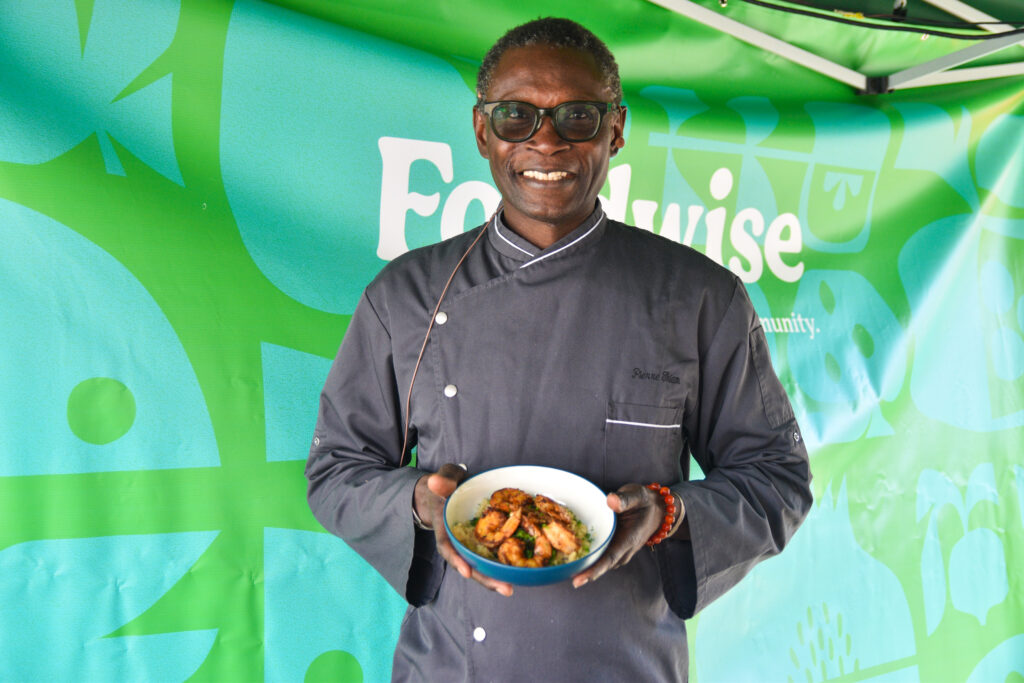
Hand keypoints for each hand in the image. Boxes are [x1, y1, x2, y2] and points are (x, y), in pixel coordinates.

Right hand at [413, 463, 514, 596]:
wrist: (448, 490)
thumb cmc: (447, 483)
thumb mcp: (445, 477)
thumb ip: (443, 479)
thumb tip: (435, 482)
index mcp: (444, 526)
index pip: (447, 545)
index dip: (456, 560)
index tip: (467, 571)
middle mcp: (456, 540)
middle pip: (467, 563)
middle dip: (484, 578)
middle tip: (505, 589)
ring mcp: (469, 544)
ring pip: (479, 565)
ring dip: (494, 578)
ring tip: (510, 589)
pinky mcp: (482, 542)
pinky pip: (489, 556)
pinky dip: (500, 566)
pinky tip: (517, 574)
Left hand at [571, 483, 672, 587]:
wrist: (658, 510)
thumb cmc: (645, 502)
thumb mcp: (637, 496)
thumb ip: (624, 499)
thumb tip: (611, 501)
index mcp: (629, 539)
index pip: (609, 558)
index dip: (594, 570)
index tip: (579, 579)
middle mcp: (624, 549)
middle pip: (602, 565)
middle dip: (584, 572)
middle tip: (566, 576)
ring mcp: (621, 551)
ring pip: (601, 562)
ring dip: (586, 566)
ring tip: (566, 568)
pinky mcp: (616, 547)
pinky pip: (602, 556)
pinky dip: (590, 558)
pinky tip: (575, 556)